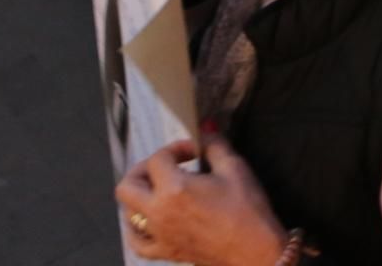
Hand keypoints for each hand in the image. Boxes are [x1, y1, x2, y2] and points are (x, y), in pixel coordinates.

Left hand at [117, 137, 287, 265]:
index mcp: (174, 188)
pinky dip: (137, 229)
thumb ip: (215, 146)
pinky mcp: (165, 251)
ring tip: (160, 189)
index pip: (159, 159)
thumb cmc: (247, 210)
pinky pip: (137, 242)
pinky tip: (148, 221)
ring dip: (139, 196)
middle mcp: (159, 212)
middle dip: (143, 168)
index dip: (176, 147)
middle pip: (128, 185)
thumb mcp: (235, 169)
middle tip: (166, 165)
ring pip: (127, 212)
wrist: (254, 250)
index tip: (195, 150)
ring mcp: (158, 234)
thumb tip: (205, 129)